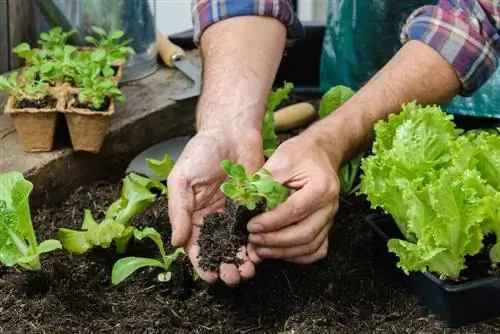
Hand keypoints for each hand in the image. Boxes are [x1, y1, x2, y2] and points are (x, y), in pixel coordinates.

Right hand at [167, 128, 263, 285]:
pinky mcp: (254, 207)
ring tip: (247, 272)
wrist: (231, 131)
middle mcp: (214, 219)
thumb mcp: (182, 181)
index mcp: (193, 215)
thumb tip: (177, 243)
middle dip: (224, 267)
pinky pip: (256, 230)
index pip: (195, 247)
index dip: (201, 264)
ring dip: (242, 261)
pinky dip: (257, 244)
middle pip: (218, 251)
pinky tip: (260, 254)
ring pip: (238, 245)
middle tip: (232, 278)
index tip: (209, 277)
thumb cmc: (201, 152)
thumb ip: (179, 212)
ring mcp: (235, 215)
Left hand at [246, 134, 339, 263]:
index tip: (251, 226)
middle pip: (305, 234)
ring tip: (260, 249)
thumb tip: (246, 205)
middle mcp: (330, 206)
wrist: (320, 153)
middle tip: (253, 240)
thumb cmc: (300, 154)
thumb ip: (265, 182)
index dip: (272, 222)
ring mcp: (330, 219)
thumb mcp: (281, 160)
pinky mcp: (326, 227)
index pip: (295, 211)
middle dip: (275, 241)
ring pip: (310, 246)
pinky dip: (298, 256)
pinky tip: (278, 252)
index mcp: (321, 187)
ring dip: (283, 252)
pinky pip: (316, 250)